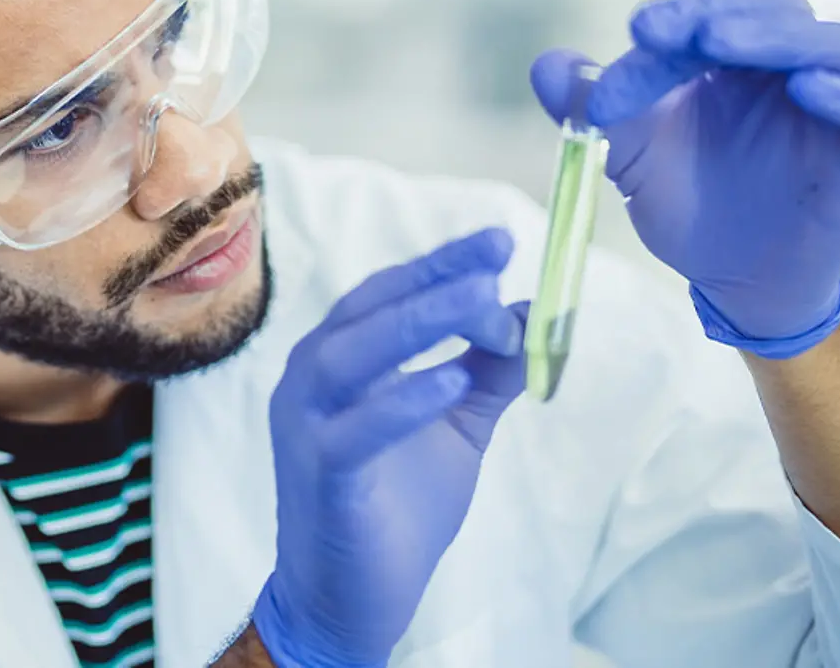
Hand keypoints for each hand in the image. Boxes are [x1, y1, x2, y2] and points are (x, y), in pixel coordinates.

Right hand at [254, 229, 529, 666]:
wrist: (347, 597)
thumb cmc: (395, 506)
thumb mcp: (456, 427)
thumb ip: (486, 372)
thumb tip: (532, 315)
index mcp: (337, 360)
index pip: (388, 293)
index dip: (440, 264)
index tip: (499, 243)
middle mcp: (310, 380)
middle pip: (370, 311)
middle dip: (435, 280)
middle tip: (495, 259)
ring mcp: (307, 426)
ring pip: (352, 356)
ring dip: (418, 323)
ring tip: (481, 303)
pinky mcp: (321, 474)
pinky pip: (355, 430)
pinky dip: (400, 402)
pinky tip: (450, 382)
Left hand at [528, 0, 839, 354]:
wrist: (731, 282)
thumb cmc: (690, 202)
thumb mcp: (629, 152)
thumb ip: (591, 106)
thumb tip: (545, 65)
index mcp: (735, 59)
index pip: (717, 14)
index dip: (680, 17)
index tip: (638, 32)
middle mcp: (788, 71)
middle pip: (778, 11)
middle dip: (723, 13)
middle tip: (672, 32)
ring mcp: (831, 110)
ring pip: (832, 47)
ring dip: (779, 38)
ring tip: (724, 43)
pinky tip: (807, 89)